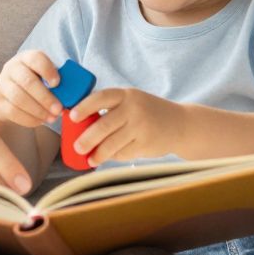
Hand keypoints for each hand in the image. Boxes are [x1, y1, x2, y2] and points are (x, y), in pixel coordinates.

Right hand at [0, 50, 63, 129]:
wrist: (10, 97)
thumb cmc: (37, 84)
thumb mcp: (44, 76)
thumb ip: (56, 81)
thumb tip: (74, 93)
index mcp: (26, 58)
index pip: (35, 58)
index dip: (47, 70)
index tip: (58, 83)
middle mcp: (12, 68)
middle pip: (27, 81)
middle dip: (45, 97)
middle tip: (59, 109)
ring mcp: (2, 85)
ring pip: (19, 98)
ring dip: (38, 110)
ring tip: (53, 118)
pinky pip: (13, 112)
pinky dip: (29, 118)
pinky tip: (41, 121)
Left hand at [69, 88, 187, 164]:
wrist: (180, 124)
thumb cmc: (148, 112)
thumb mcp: (133, 102)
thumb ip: (111, 109)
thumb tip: (80, 126)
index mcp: (127, 95)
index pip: (101, 98)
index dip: (85, 107)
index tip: (72, 117)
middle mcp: (134, 109)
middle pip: (104, 125)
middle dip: (87, 138)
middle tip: (77, 147)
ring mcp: (141, 127)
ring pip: (112, 143)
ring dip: (98, 154)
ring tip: (90, 159)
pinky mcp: (146, 144)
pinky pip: (123, 153)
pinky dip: (114, 157)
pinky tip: (109, 158)